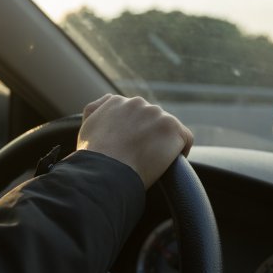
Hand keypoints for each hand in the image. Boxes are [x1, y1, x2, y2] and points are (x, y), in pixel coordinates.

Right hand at [78, 95, 192, 187]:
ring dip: (163, 144)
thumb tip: (107, 102)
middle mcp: (137, 103)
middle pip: (152, 120)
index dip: (135, 132)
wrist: (106, 171)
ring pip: (167, 130)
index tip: (131, 148)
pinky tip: (169, 163)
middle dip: (149, 136)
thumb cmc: (93, 157)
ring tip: (152, 162)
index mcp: (116, 101)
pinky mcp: (172, 128)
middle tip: (142, 157)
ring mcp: (156, 114)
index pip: (134, 113)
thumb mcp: (87, 126)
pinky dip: (181, 151)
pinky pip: (185, 138)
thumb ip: (96, 110)